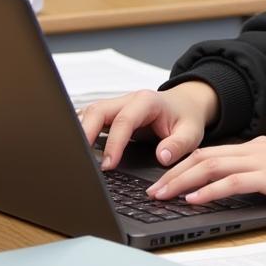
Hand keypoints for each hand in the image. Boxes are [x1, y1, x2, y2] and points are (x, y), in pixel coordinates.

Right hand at [79, 81, 219, 170]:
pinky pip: (91, 118)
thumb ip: (179, 145)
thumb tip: (162, 157)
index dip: (113, 143)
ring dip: (80, 132)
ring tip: (75, 157)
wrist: (185, 104)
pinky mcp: (111, 113)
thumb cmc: (186, 118)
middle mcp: (128, 100)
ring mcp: (117, 105)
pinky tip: (77, 148)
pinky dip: (82, 131)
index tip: (107, 166)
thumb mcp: (191, 133)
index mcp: (147, 102)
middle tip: (80, 161)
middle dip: (85, 133)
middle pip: (98, 111)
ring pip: (90, 113)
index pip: (124, 121)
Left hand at [150, 136, 265, 203]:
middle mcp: (255, 150)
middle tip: (151, 190)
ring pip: (209, 167)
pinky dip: (208, 190)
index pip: (212, 153)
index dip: (185, 165)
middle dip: (172, 173)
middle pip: (202, 157)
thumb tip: (248, 187)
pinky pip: (231, 182)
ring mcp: (262, 161)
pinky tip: (193, 199)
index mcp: (259, 147)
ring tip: (161, 195)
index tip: (165, 178)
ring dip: (181, 182)